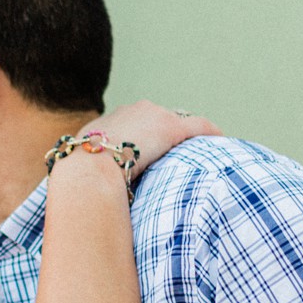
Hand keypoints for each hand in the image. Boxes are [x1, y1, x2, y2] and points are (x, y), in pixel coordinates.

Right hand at [86, 101, 219, 173]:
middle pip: (156, 117)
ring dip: (186, 133)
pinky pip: (197, 125)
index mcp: (108, 120)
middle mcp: (131, 110)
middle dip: (165, 132)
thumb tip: (91, 192)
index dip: (142, 136)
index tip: (149, 149)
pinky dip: (209, 131)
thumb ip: (92, 172)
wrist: (90, 170)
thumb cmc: (81, 179)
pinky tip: (220, 140)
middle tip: (174, 150)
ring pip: (177, 120)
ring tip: (197, 147)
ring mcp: (152, 116)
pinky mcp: (171, 126)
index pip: (132, 123)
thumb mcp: (82, 171)